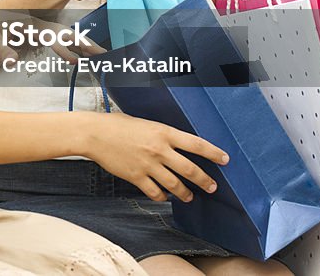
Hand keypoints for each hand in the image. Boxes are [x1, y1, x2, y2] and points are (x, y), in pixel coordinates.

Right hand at [84, 112, 228, 202]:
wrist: (94, 133)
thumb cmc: (116, 124)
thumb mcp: (144, 122)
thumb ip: (160, 133)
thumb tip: (173, 142)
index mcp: (163, 132)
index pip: (196, 144)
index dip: (213, 153)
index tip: (225, 159)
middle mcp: (159, 150)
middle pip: (190, 169)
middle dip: (205, 181)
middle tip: (212, 187)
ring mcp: (148, 165)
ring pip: (175, 185)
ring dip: (185, 193)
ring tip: (189, 196)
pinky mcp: (136, 177)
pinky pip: (155, 192)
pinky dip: (162, 196)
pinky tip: (164, 196)